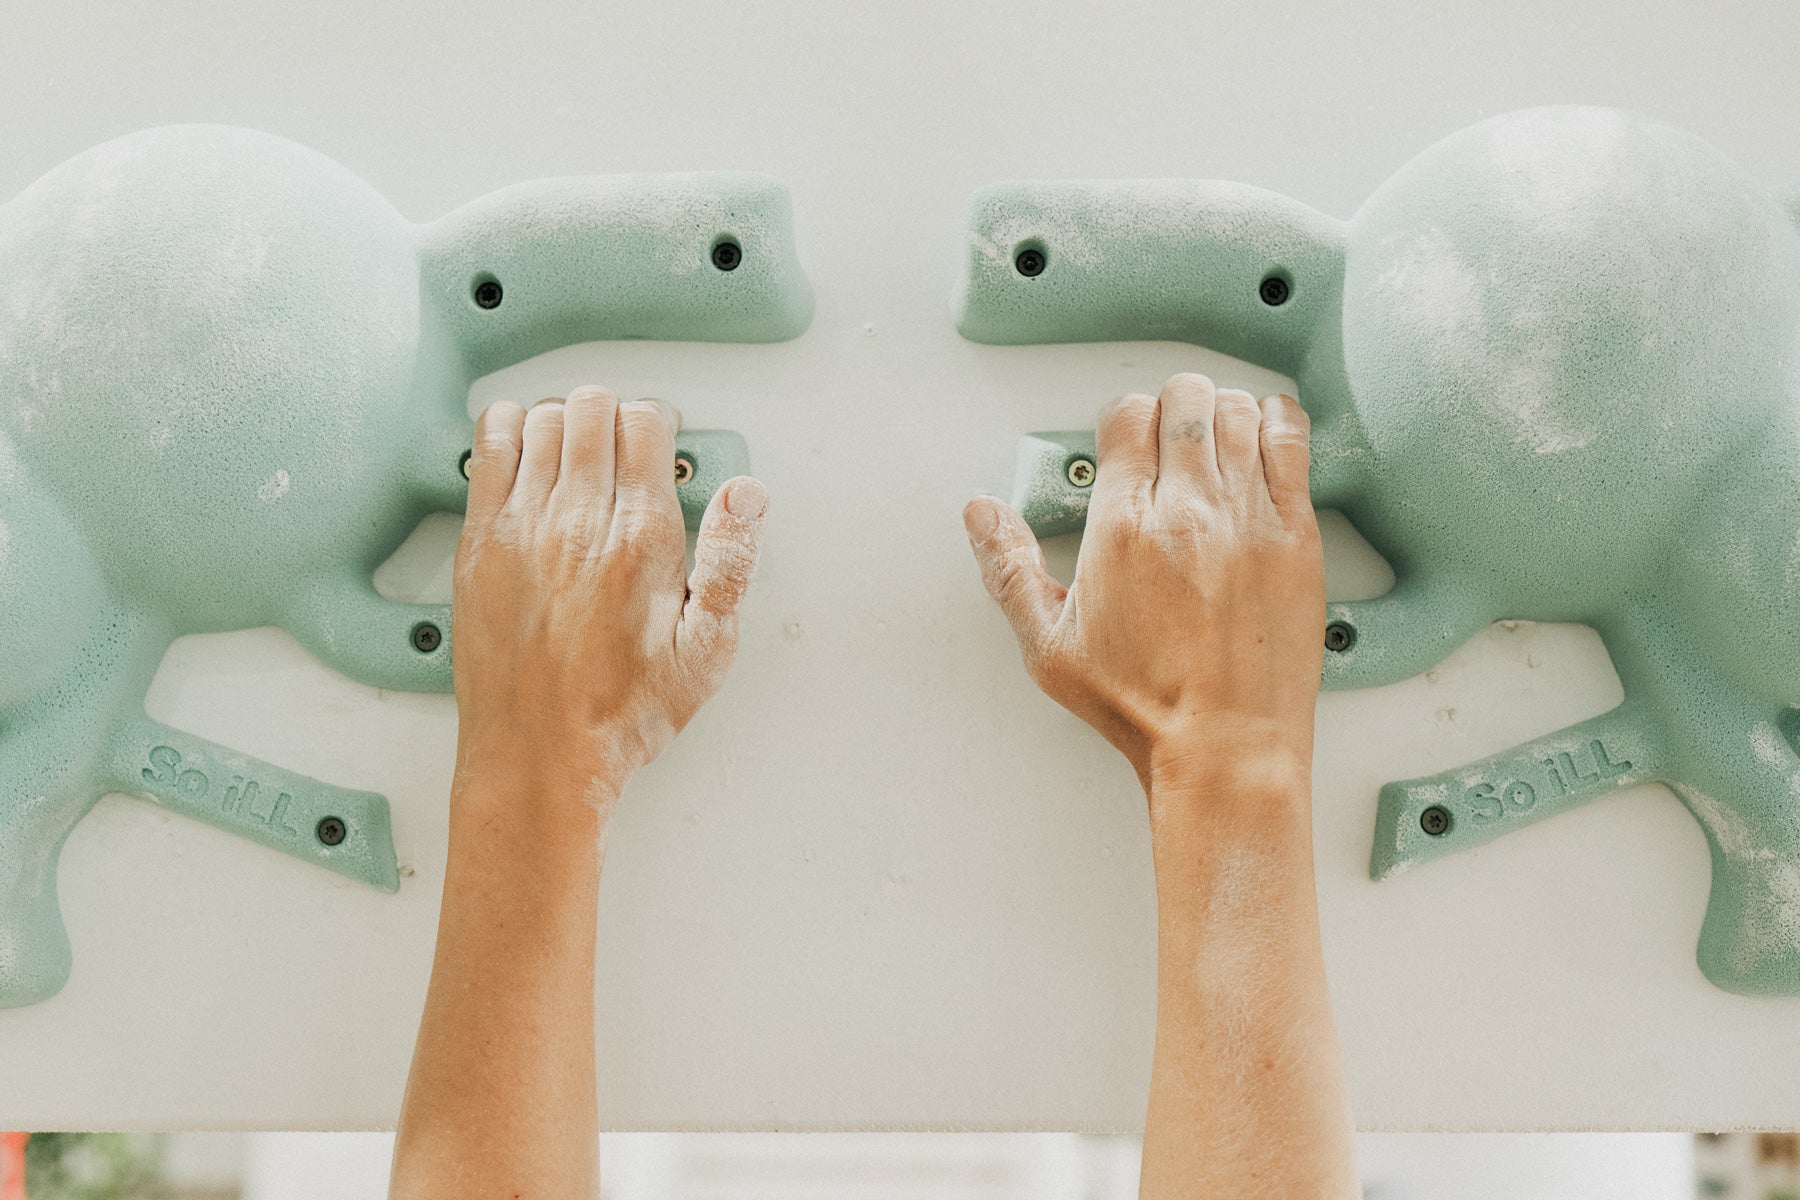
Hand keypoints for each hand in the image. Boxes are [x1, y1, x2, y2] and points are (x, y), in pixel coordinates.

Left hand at [451, 386, 768, 815]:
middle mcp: (578, 522)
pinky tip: (525, 451)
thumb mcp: (707, 651)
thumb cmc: (620, 714)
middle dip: (614, 416)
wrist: (540, 756)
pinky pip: (488, 446)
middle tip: (623, 448)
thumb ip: (732, 563)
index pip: (646, 423)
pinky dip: (508, 431)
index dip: (660, 422)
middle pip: (592, 408)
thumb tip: (747, 497)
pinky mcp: (479, 542)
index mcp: (641, 540)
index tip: (661, 442)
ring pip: (540, 418)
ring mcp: (521, 527)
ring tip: (578, 451)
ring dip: (564, 421)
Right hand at [964, 372, 1322, 797]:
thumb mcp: (1050, 646)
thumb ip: (1010, 569)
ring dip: (1221, 410)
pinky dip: (1277, 422)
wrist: (1226, 746)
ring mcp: (1249, 518)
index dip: (1122, 417)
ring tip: (1214, 435)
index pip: (1126, 415)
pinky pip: (1293, 441)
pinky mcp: (1297, 535)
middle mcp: (1188, 512)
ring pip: (1238, 411)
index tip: (1125, 440)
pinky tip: (1264, 435)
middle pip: (1184, 400)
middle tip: (1170, 433)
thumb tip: (983, 515)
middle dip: (1171, 404)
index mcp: (1122, 530)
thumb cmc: (1145, 706)